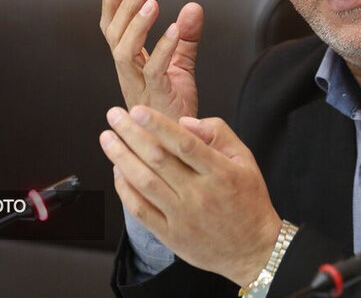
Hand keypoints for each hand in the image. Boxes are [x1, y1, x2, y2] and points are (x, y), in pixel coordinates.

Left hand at [99, 105, 281, 285]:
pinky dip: (125, 189)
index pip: (184, 144)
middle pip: (158, 159)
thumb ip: (218, 134)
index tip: (137, 110)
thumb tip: (184, 122)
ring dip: (121, 158)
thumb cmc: (248, 200)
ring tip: (108, 139)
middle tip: (114, 116)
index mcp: (221, 173)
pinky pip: (140, 210)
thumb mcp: (246, 159)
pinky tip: (117, 170)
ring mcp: (182, 216)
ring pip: (144, 183)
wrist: (252, 249)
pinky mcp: (170, 235)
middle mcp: (200, 194)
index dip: (158, 125)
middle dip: (131, 134)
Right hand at [100, 0, 201, 120]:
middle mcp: (128, 75)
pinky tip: (177, 30)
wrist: (179, 145)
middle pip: (116, 38)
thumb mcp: (180, 66)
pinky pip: (155, 70)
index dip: (111, 7)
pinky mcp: (157, 98)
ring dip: (138, 26)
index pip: (113, 32)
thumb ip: (185, 38)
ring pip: (125, 53)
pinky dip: (164, 48)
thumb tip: (193, 6)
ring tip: (152, 3)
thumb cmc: (174, 107)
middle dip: (125, 9)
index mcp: (129, 66)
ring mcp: (140, 87)